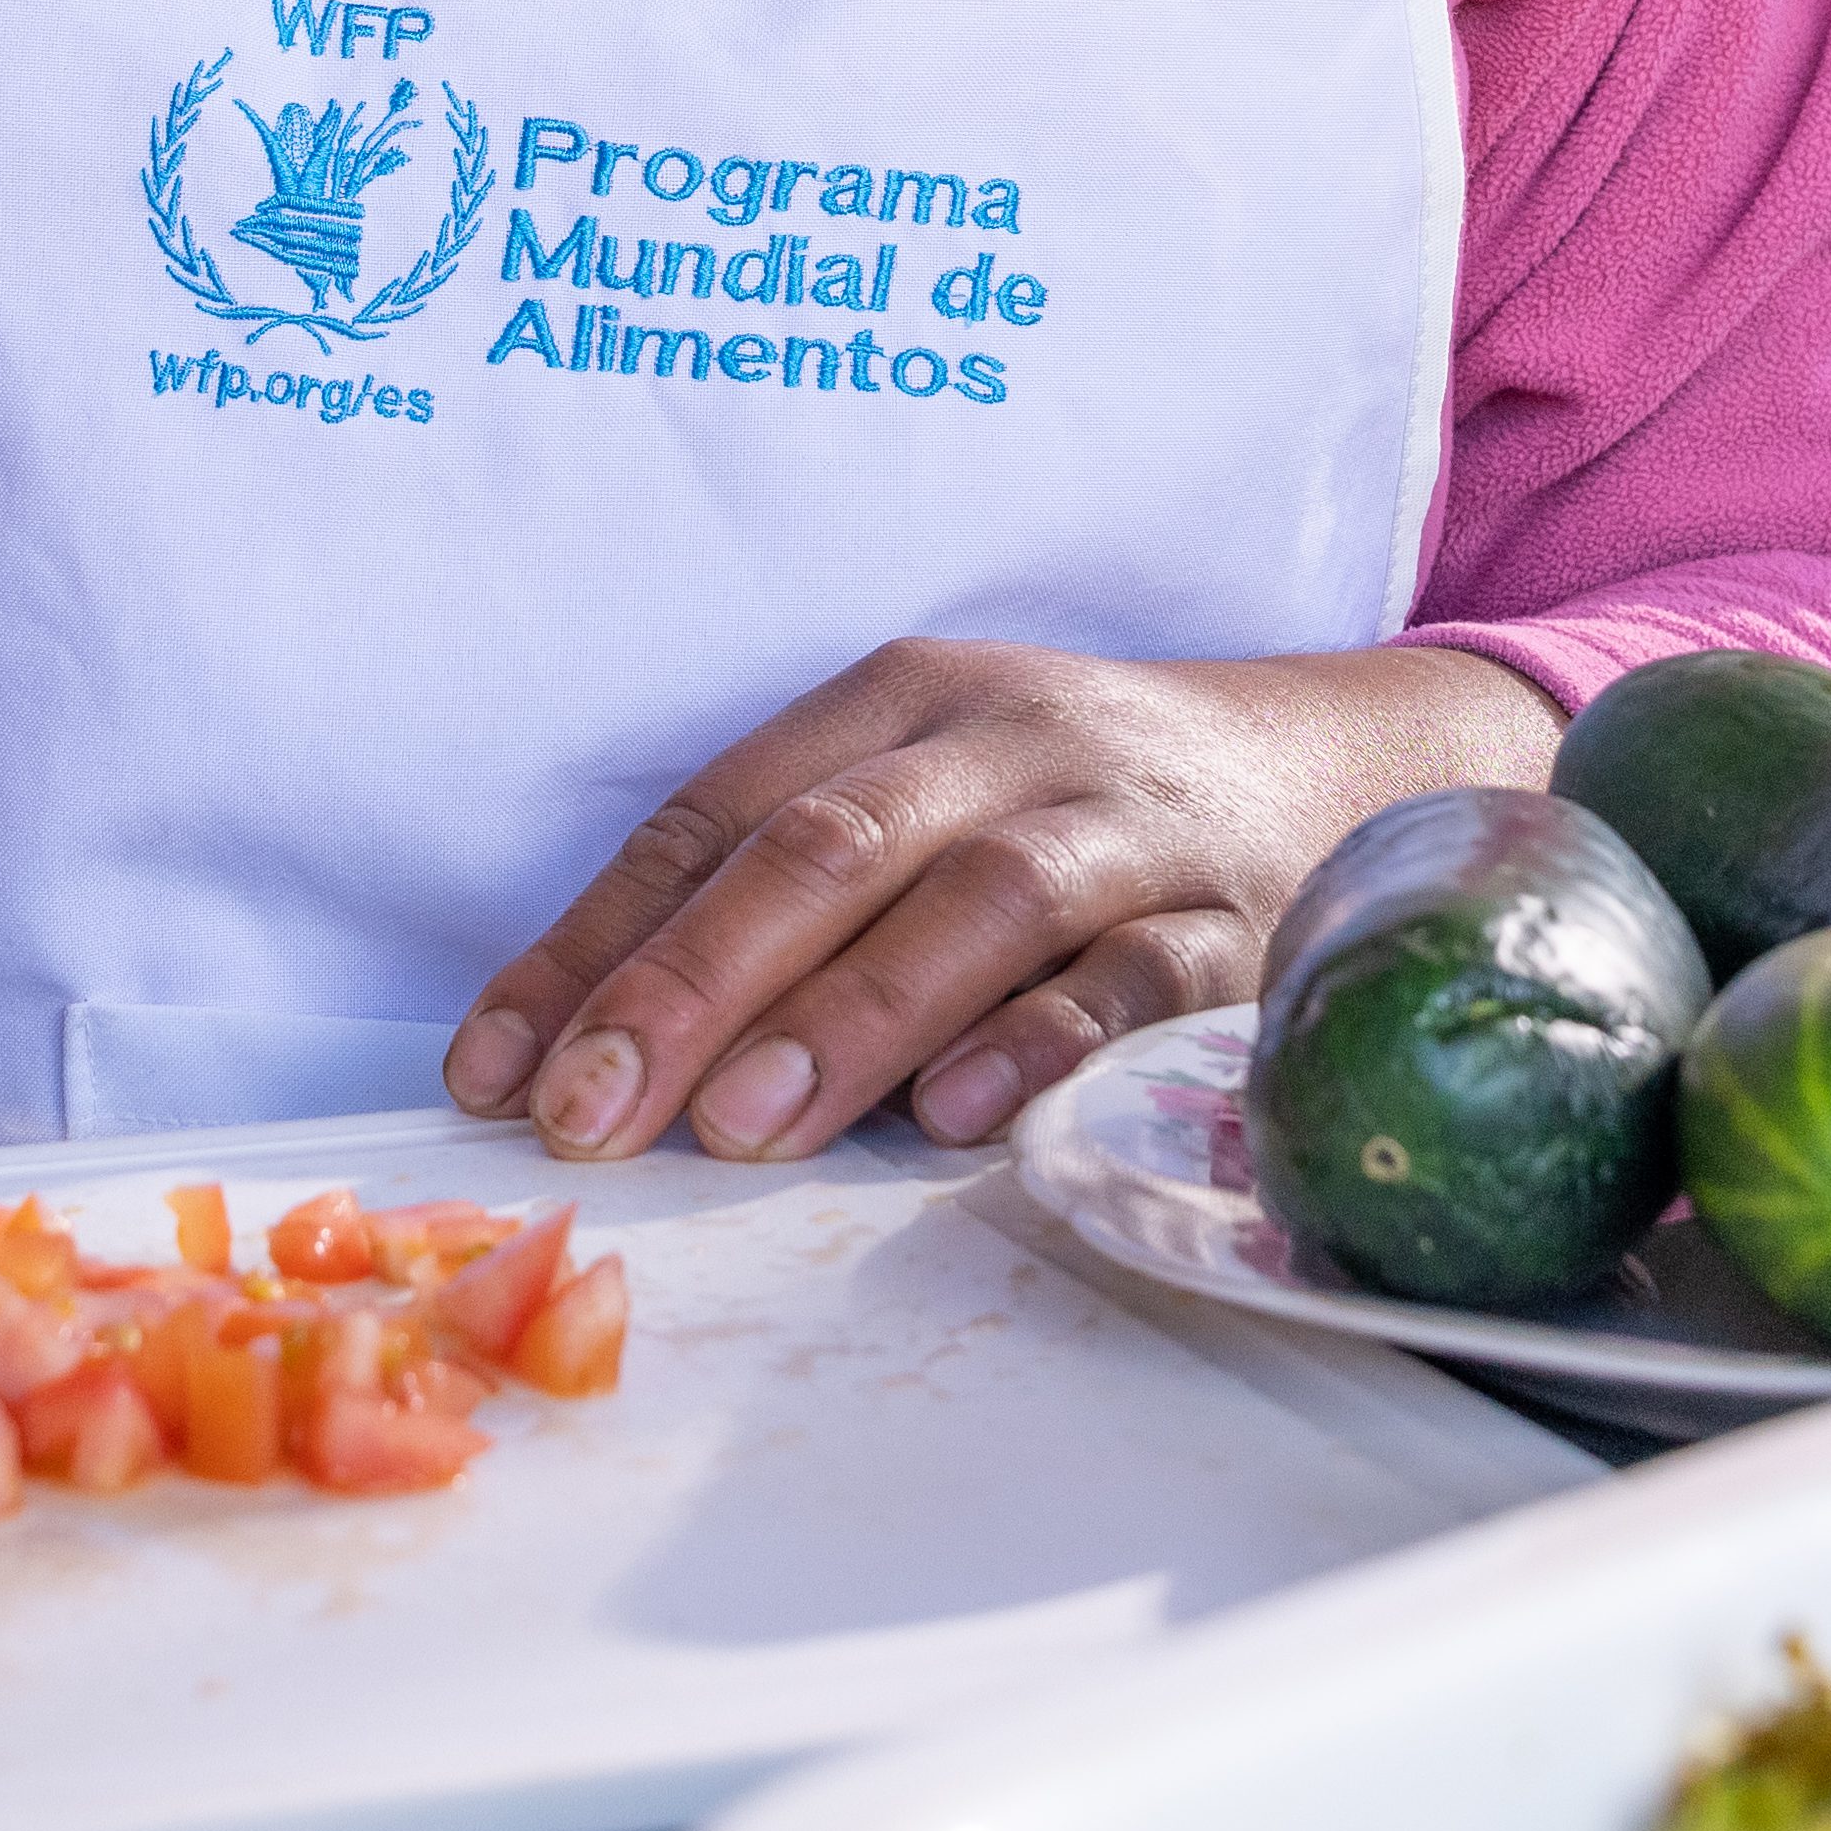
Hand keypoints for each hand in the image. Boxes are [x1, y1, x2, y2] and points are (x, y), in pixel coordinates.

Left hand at [446, 639, 1555, 1165]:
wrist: (1328, 762)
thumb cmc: (1057, 810)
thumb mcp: (910, 800)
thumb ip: (767, 906)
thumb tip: (576, 1061)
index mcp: (895, 700)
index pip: (715, 816)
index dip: (598, 942)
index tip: (502, 1070)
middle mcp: (1004, 744)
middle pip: (828, 848)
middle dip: (698, 985)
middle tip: (598, 1111)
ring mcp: (1125, 829)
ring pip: (976, 906)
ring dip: (853, 1018)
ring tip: (749, 1129)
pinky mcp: (1229, 921)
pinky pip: (1132, 982)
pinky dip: (1040, 1044)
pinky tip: (956, 1122)